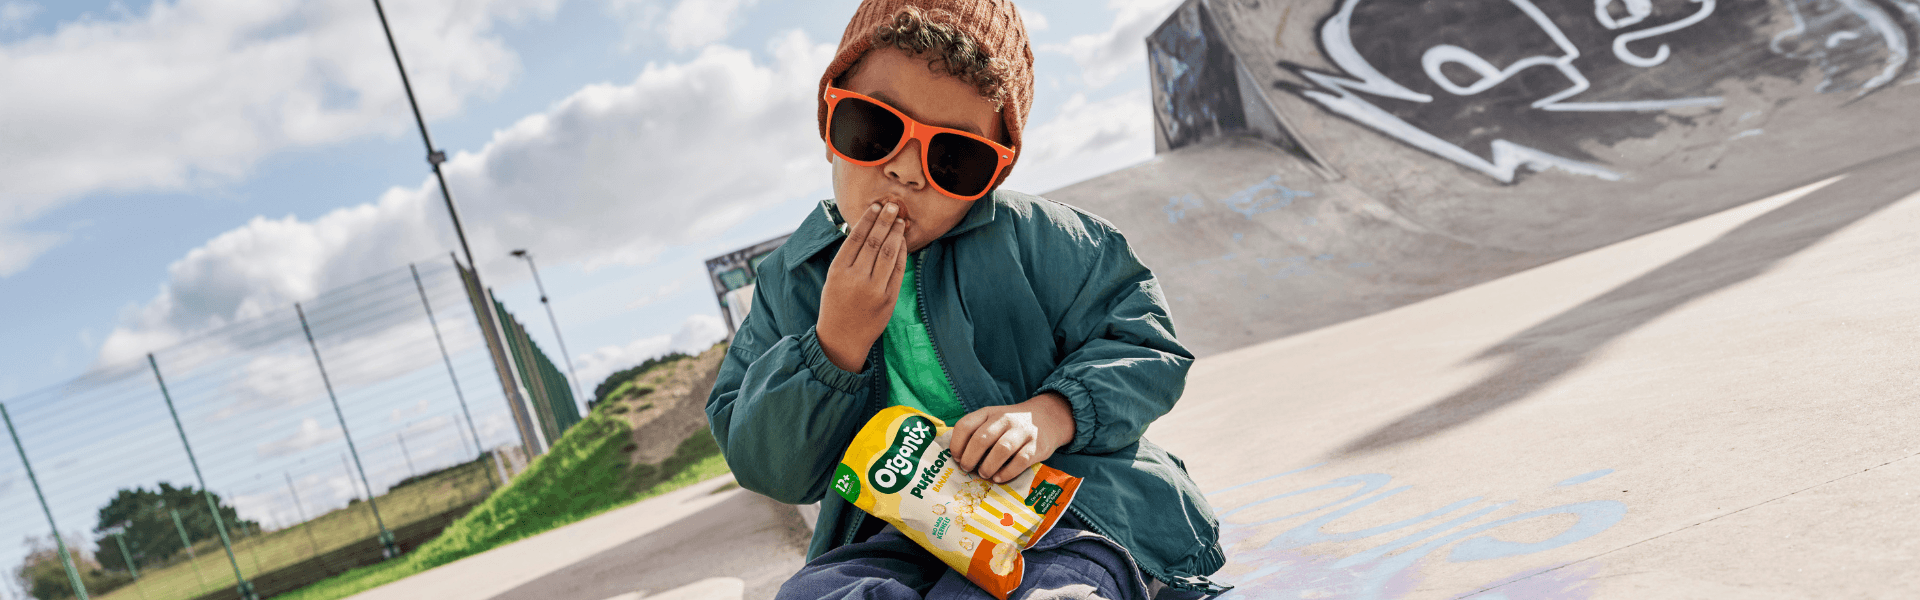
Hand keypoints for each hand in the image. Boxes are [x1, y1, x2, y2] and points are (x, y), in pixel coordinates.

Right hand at [817, 200, 908, 372]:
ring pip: (889, 253)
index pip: (856, 237)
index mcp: (838, 271)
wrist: (842, 338)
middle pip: (874, 241)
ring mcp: (874, 289)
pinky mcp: (888, 298)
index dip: (868, 219)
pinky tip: (902, 241)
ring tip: (899, 220)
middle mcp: (856, 278)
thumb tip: (865, 228)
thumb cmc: (835, 305)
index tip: (875, 206)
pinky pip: (898, 269)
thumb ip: (848, 257)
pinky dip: (902, 252)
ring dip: (895, 233)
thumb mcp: (833, 278)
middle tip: (892, 205)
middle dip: (884, 220)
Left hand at [949, 392, 1075, 483]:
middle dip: (970, 458)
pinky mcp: (1037, 445)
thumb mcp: (992, 420)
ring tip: (984, 474)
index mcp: (989, 413)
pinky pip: (1021, 460)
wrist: (1047, 418)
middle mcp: (1005, 419)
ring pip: (1002, 449)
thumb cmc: (1011, 426)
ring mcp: (1022, 431)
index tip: (956, 458)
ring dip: (988, 466)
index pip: (965, 425)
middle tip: (967, 469)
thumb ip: (976, 433)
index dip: (957, 444)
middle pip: (981, 438)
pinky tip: (999, 478)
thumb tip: (958, 459)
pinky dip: (1007, 472)